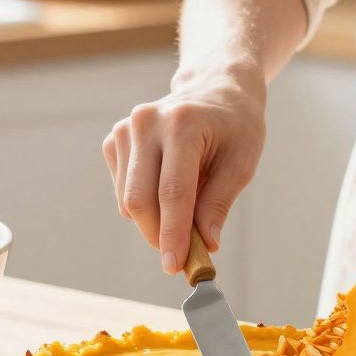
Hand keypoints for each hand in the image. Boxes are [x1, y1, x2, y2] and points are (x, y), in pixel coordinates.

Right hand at [104, 65, 266, 273]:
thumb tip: (206, 244)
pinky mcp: (114, 140)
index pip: (172, 191)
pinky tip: (166, 189)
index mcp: (182, 124)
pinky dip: (144, 205)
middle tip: (181, 257)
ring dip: (153, 222)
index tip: (175, 266)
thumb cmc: (235, 126)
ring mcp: (125, 130)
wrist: (215, 88)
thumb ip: (219, 203)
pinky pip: (123, 191)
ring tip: (185, 213)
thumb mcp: (242, 162)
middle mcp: (146, 123)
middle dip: (158, 236)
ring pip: (128, 200)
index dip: (173, 234)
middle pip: (139, 199)